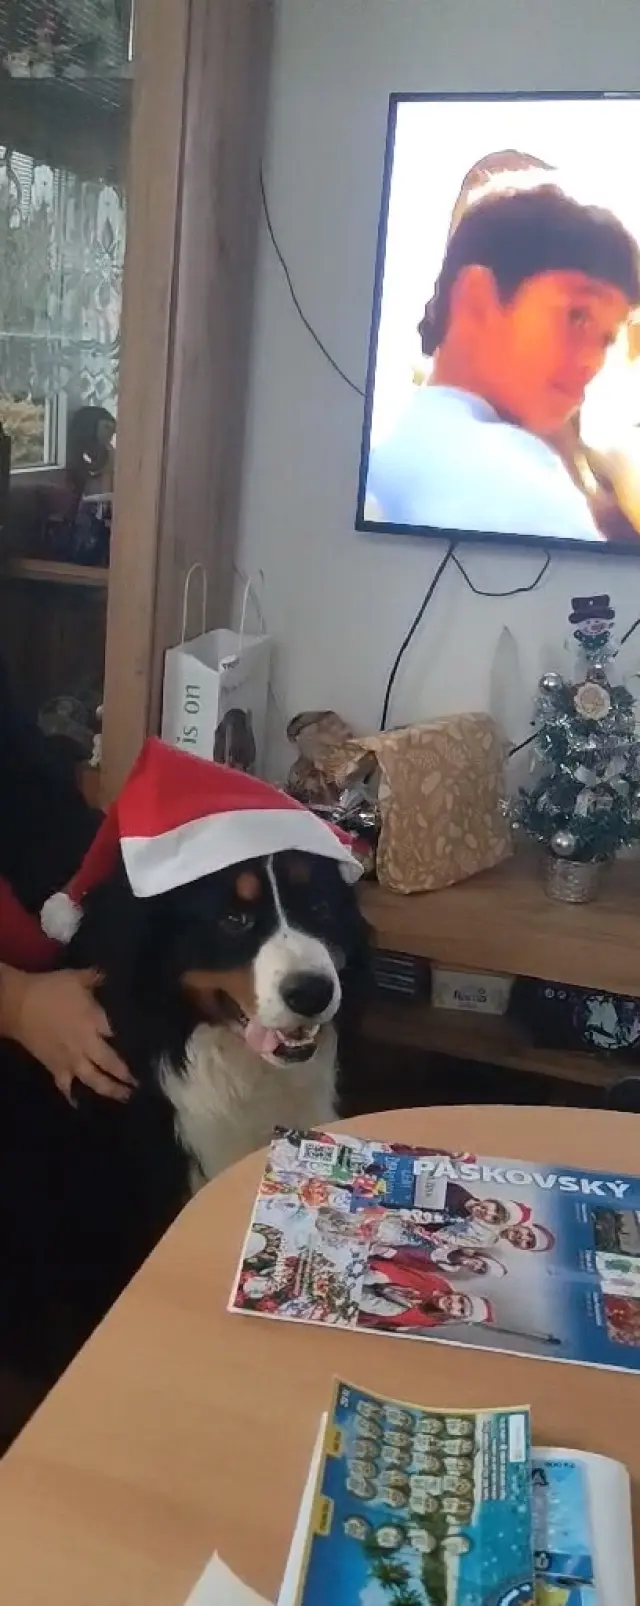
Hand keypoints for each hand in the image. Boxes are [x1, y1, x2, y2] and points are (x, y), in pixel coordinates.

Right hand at [2, 967, 134, 1102]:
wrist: (17, 1005)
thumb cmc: (50, 989)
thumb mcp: (77, 978)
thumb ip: (97, 978)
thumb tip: (113, 976)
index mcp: (95, 1022)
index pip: (119, 1037)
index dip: (135, 1045)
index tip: (147, 1052)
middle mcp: (87, 1045)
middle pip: (111, 1064)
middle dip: (127, 1075)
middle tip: (140, 1084)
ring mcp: (71, 1060)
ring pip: (94, 1080)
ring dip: (110, 1090)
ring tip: (124, 1097)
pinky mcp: (55, 1068)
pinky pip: (65, 1086)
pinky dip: (72, 1097)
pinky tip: (80, 1105)